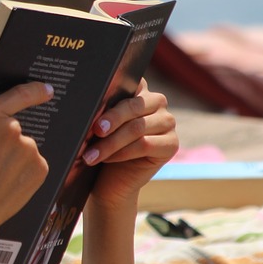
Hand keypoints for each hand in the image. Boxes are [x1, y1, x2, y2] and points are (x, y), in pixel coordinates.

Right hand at [0, 81, 52, 234]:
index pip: (19, 93)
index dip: (33, 89)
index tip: (45, 89)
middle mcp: (13, 130)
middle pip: (10, 124)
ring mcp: (29, 151)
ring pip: (20, 145)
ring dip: (7, 154)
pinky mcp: (39, 172)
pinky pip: (29, 163)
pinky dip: (17, 170)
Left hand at [83, 80, 177, 208]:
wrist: (111, 182)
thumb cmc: (102, 148)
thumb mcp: (99, 126)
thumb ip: (101, 110)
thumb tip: (90, 104)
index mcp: (139, 89)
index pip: (128, 81)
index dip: (110, 92)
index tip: (93, 103)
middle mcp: (157, 101)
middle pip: (132, 106)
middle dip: (109, 120)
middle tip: (92, 131)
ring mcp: (168, 122)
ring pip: (136, 128)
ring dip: (110, 143)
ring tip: (90, 154)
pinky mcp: (172, 144)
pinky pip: (144, 145)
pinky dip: (122, 153)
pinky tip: (106, 159)